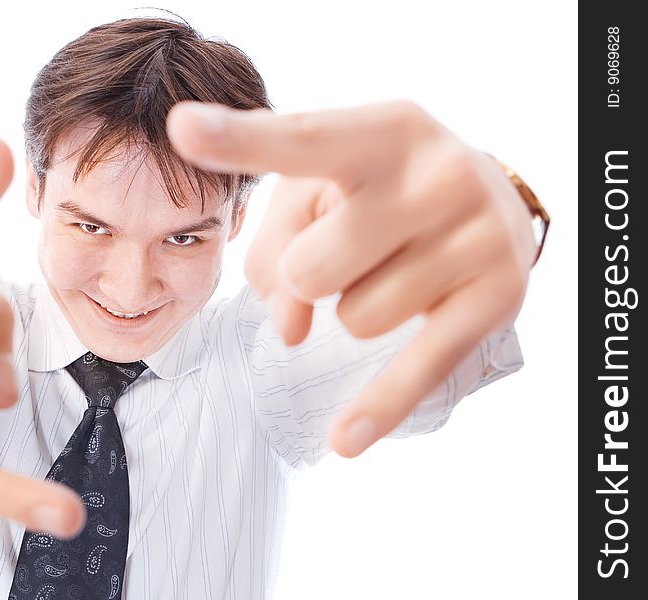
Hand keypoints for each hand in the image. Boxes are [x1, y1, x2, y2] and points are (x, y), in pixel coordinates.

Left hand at [167, 100, 536, 457]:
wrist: (493, 203)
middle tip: (349, 250)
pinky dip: (380, 405)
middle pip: (311, 270)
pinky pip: (418, 367)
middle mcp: (438, 174)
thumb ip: (274, 250)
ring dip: (355, 309)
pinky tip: (345, 441)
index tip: (183, 128)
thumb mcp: (318, 194)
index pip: (302, 141)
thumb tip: (289, 331)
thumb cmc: (379, 194)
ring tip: (394, 271)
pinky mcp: (497, 298)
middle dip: (308, 277)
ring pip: (355, 320)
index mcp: (384, 130)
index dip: (240, 141)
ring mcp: (475, 235)